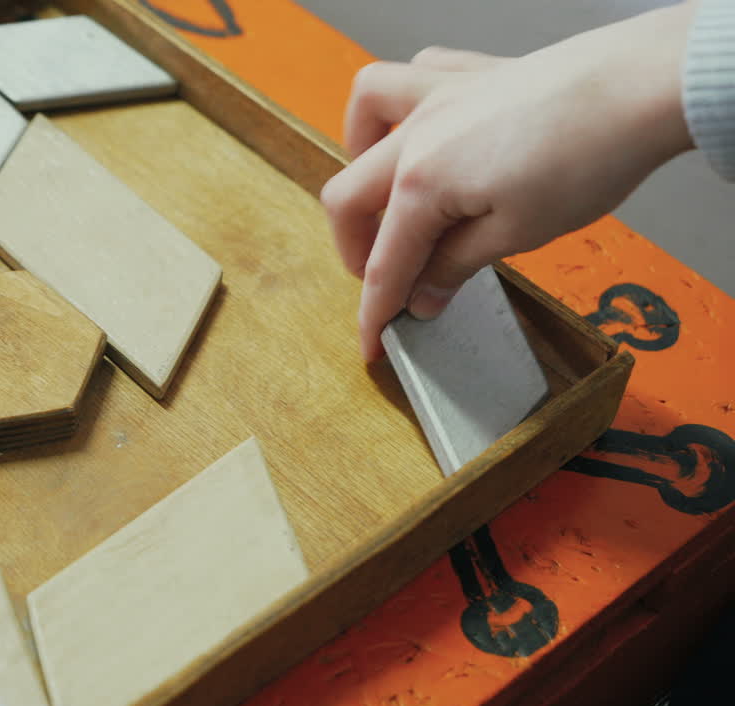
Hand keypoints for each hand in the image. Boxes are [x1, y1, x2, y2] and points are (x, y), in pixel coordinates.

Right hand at [321, 3, 695, 361]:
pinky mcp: (470, 73)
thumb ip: (456, 265)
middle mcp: (416, 135)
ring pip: (364, 118)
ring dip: (359, 162)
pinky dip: (400, 107)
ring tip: (381, 196)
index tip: (373, 345)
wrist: (641, 87)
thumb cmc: (588, 157)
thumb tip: (422, 294)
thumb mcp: (518, 233)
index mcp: (421, 182)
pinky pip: (411, 75)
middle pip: (350, 198)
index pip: (384, 263)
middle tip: (384, 284)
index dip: (374, 311)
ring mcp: (438, 96)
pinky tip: (418, 130)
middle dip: (355, 250)